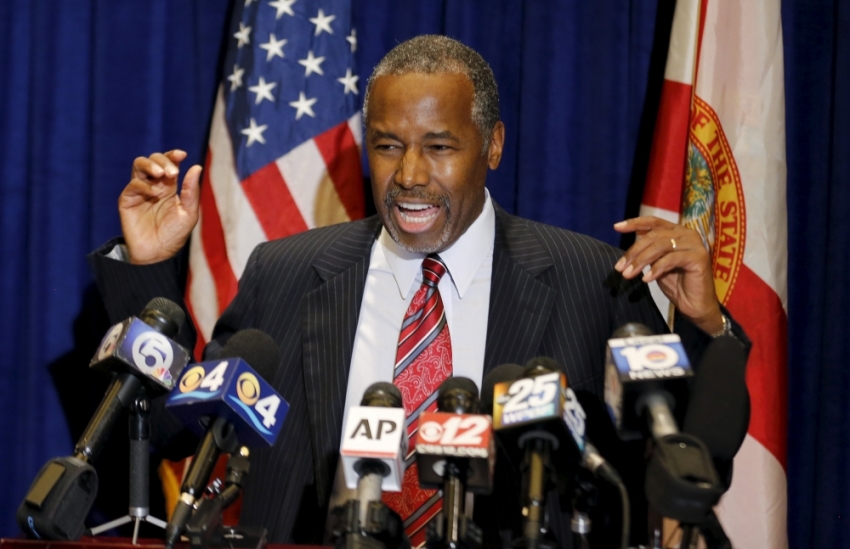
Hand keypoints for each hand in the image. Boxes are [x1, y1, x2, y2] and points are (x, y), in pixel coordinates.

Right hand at [119, 150, 201, 264]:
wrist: (157, 254)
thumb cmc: (174, 235)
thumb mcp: (188, 213)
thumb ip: (191, 191)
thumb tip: (196, 167)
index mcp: (169, 186)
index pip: (169, 163)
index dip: (173, 155)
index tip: (182, 155)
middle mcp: (154, 185)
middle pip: (154, 160)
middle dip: (163, 161)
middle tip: (172, 173)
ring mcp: (139, 191)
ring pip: (139, 165)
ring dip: (150, 165)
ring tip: (161, 174)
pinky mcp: (127, 200)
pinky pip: (133, 184)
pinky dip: (144, 185)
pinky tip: (154, 194)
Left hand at [613, 216, 722, 334]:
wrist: (694, 305)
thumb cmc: (676, 284)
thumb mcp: (657, 264)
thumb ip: (648, 252)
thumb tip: (630, 246)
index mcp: (677, 232)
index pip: (653, 222)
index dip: (634, 223)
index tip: (616, 227)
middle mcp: (687, 234)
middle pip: (654, 236)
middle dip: (634, 252)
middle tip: (619, 267)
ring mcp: (694, 244)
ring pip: (661, 246)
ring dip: (641, 261)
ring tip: (628, 274)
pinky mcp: (699, 257)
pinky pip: (671, 259)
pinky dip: (656, 268)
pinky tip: (646, 279)